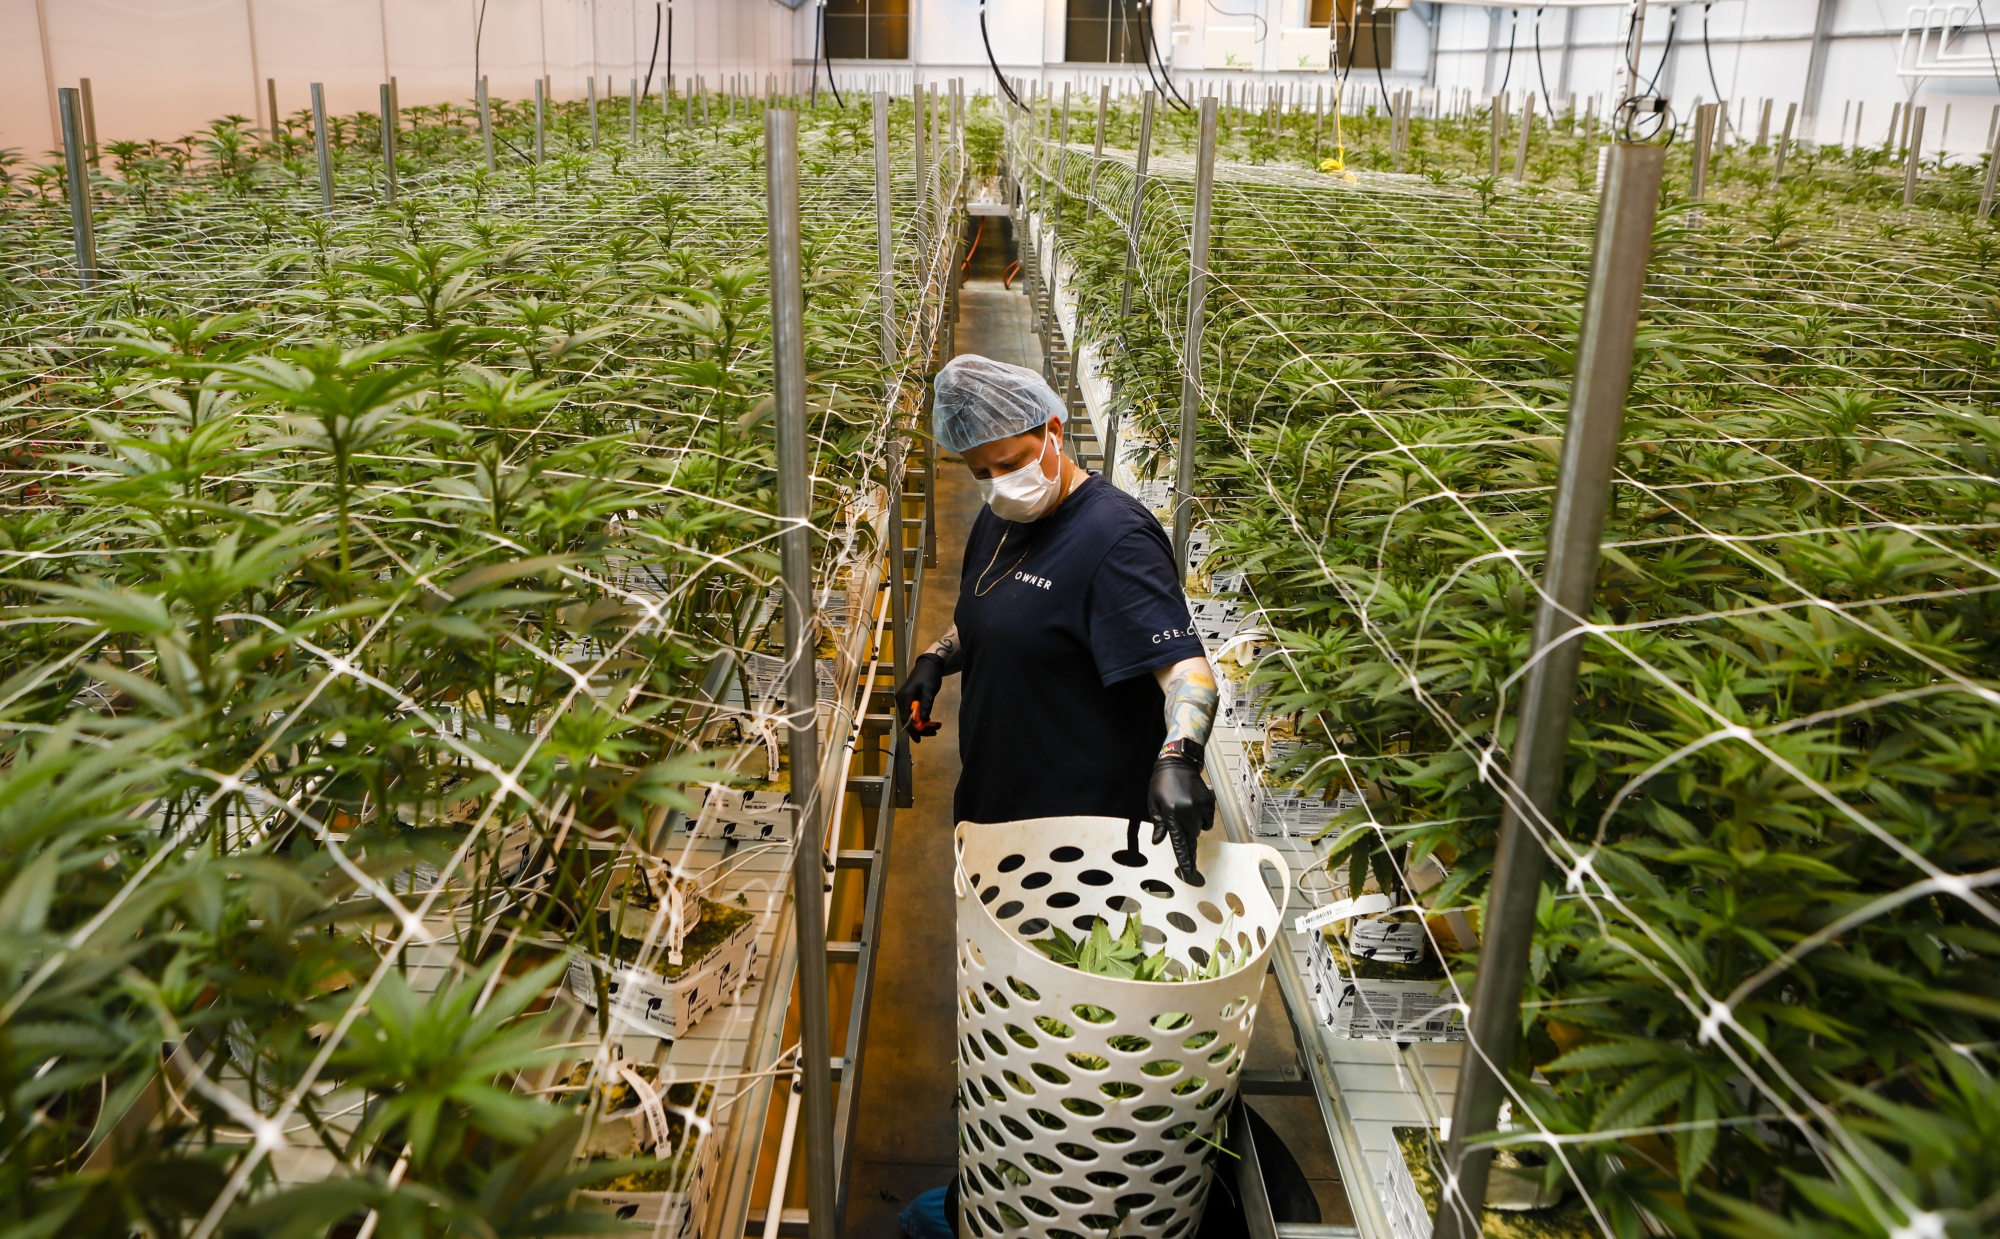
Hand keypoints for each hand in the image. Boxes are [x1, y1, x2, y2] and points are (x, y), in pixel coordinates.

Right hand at [895, 653, 947, 742]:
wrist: (930, 665)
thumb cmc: (929, 675)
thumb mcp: (929, 690)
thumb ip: (926, 705)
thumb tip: (923, 720)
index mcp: (904, 697)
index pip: (905, 718)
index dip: (912, 730)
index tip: (919, 739)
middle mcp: (902, 700)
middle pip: (908, 720)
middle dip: (920, 728)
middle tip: (934, 732)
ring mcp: (905, 700)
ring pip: (912, 718)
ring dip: (923, 724)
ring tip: (936, 727)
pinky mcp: (911, 700)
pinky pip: (915, 713)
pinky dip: (923, 718)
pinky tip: (932, 721)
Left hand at [1148, 742, 1214, 881]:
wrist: (1178, 762)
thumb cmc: (1161, 783)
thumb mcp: (1153, 803)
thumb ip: (1158, 823)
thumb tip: (1158, 841)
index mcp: (1171, 813)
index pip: (1179, 842)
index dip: (1184, 859)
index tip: (1188, 872)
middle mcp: (1187, 811)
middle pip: (1191, 838)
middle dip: (1187, 845)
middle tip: (1187, 852)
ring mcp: (1200, 806)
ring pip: (1199, 830)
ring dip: (1193, 829)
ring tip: (1184, 815)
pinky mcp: (1209, 802)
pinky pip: (1208, 820)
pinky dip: (1202, 819)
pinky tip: (1193, 808)